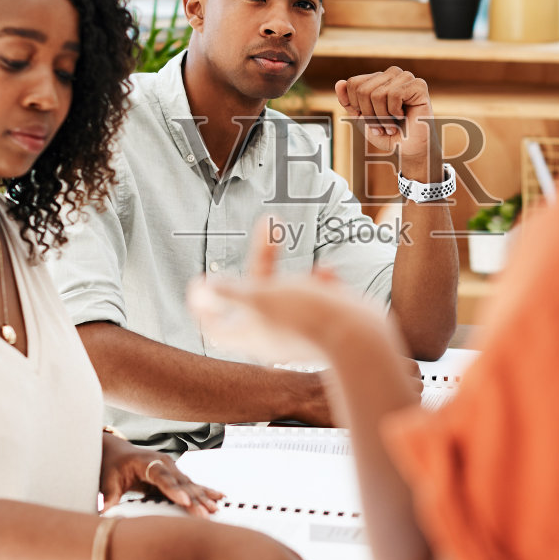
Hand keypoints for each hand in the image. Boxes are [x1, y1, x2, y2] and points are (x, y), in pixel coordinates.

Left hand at [99, 440, 221, 517]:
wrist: (117, 452)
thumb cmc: (112, 466)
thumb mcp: (108, 480)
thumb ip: (109, 496)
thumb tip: (104, 512)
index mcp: (146, 462)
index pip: (161, 477)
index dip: (174, 490)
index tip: (185, 502)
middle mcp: (163, 462)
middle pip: (181, 483)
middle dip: (194, 499)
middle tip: (205, 514)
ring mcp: (172, 467)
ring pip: (190, 485)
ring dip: (203, 497)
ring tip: (215, 510)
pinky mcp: (176, 475)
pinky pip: (192, 485)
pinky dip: (205, 491)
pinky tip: (220, 498)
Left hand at [189, 219, 409, 373]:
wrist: (358, 335)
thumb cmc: (305, 315)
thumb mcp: (258, 296)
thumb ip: (228, 292)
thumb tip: (201, 290)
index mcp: (249, 333)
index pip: (213, 325)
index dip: (201, 304)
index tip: (199, 280)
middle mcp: (271, 336)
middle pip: (254, 296)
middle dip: (263, 258)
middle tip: (271, 224)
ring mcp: (298, 331)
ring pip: (289, 294)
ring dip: (296, 274)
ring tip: (308, 259)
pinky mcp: (324, 325)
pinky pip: (317, 299)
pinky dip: (320, 284)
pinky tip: (328, 274)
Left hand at [335, 67, 432, 164]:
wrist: (409, 150)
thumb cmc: (389, 134)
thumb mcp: (362, 119)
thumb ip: (349, 102)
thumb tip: (339, 82)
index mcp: (378, 79)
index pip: (353, 83)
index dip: (357, 107)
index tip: (370, 119)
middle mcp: (391, 74)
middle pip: (362, 89)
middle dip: (369, 115)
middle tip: (382, 126)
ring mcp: (406, 77)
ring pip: (377, 93)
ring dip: (382, 117)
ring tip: (392, 124)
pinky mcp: (419, 85)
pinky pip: (394, 94)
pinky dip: (394, 112)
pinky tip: (403, 116)